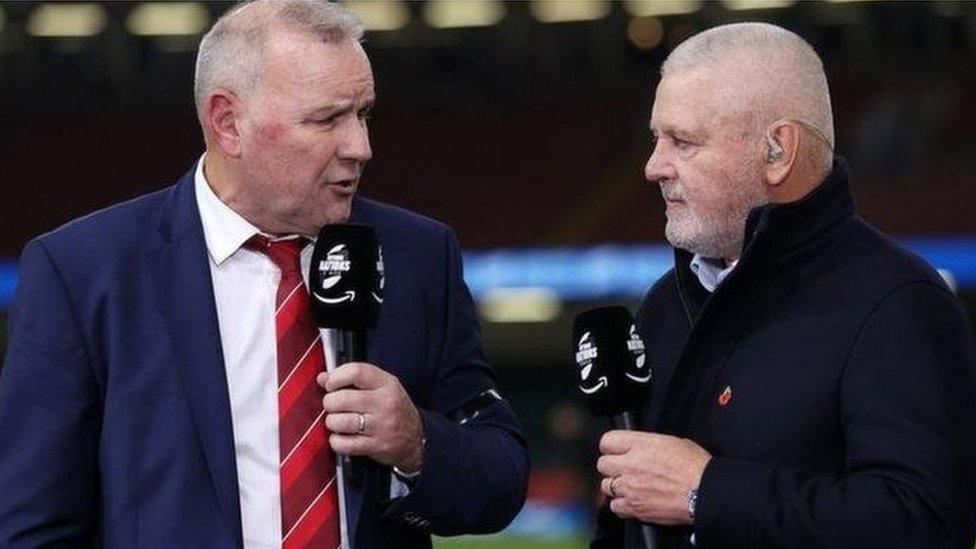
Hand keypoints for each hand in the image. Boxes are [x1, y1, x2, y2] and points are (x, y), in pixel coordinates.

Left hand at [317, 363, 424, 472]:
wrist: (416, 438)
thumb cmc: (394, 409)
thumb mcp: (380, 387)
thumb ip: (352, 379)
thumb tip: (322, 377)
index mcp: (387, 384)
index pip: (356, 372)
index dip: (336, 377)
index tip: (331, 384)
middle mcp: (385, 403)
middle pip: (342, 398)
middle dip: (329, 402)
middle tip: (333, 405)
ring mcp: (381, 426)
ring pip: (340, 421)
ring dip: (332, 422)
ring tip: (337, 421)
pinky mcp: (375, 446)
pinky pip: (344, 444)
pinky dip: (336, 441)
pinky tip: (341, 437)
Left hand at [596, 430, 710, 524]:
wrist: (705, 492)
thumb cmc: (695, 466)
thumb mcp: (672, 442)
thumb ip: (648, 444)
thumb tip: (640, 447)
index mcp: (640, 444)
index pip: (607, 440)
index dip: (611, 446)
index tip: (616, 450)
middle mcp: (630, 464)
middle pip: (602, 464)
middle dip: (612, 466)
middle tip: (624, 469)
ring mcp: (630, 487)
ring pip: (606, 486)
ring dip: (616, 486)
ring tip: (630, 486)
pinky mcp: (635, 507)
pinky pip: (615, 507)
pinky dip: (621, 505)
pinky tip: (632, 501)